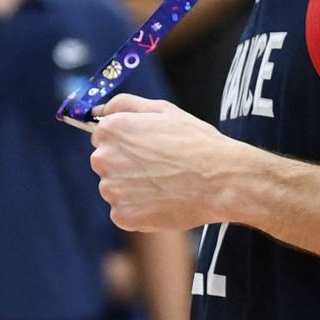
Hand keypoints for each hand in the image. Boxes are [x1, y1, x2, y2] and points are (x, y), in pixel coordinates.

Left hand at [89, 95, 243, 232]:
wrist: (220, 180)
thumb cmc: (197, 142)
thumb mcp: (164, 110)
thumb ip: (125, 104)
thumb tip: (98, 110)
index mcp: (111, 130)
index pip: (103, 137)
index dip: (128, 142)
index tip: (149, 148)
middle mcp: (103, 159)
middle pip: (107, 164)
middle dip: (128, 166)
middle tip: (161, 168)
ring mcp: (111, 190)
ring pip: (116, 190)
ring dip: (134, 189)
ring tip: (165, 185)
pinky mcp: (122, 216)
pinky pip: (125, 213)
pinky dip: (141, 211)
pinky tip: (164, 201)